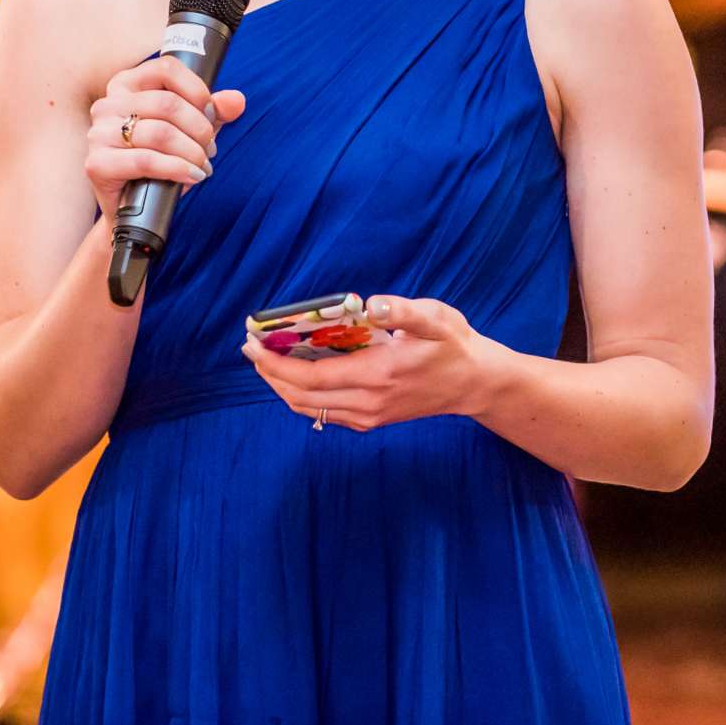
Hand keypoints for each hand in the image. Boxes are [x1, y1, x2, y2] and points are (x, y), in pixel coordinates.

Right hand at [84, 55, 245, 223]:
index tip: (211, 114)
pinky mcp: (97, 164)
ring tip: (203, 165)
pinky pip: (146, 161)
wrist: (135, 208)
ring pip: (160, 133)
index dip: (197, 91)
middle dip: (199, 129)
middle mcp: (107, 104)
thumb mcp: (190, 131)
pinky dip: (177, 169)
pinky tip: (192, 176)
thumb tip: (237, 100)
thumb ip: (214, 112)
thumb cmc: (161, 161)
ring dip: (192, 152)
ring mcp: (99, 133)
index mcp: (126, 84)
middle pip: (167, 104)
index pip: (166, 69)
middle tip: (210, 149)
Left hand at [241, 295, 509, 431]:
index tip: (253, 343)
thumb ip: (403, 311)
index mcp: (378, 375)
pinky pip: (324, 412)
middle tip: (250, 346)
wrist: (475, 383)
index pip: (311, 376)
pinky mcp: (371, 419)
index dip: (276, 362)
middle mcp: (368, 402)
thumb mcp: (435, 319)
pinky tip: (295, 373)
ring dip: (282, 385)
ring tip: (265, 358)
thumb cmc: (454, 346)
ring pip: (309, 408)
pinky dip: (301, 395)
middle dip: (270, 372)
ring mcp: (369, 415)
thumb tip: (371, 304)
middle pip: (301, 396)